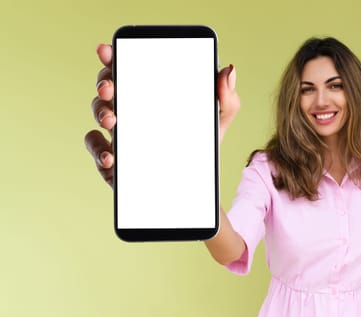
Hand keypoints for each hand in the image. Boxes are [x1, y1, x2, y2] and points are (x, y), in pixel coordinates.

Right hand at [84, 44, 240, 187]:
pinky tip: (111, 156)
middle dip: (104, 83)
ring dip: (101, 113)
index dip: (114, 57)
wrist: (194, 186)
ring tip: (113, 121)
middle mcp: (130, 110)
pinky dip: (99, 149)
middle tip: (110, 88)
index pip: (129, 68)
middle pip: (108, 87)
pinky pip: (97, 150)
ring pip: (99, 113)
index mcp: (151, 95)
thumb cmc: (200, 148)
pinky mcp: (113, 161)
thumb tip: (229, 70)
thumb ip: (226, 99)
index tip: (107, 50)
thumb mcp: (216, 123)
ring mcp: (118, 134)